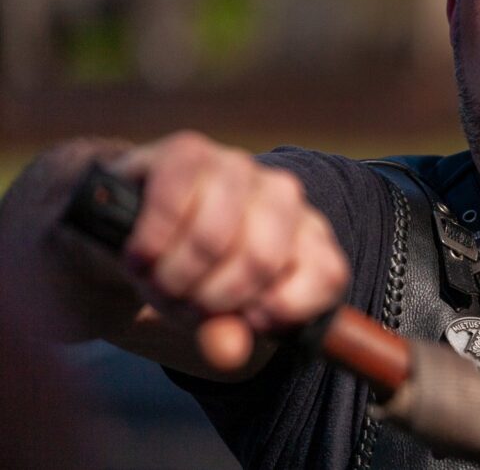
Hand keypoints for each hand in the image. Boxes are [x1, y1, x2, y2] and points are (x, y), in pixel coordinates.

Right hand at [110, 130, 348, 370]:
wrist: (129, 231)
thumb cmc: (188, 275)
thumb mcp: (214, 315)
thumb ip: (229, 333)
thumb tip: (229, 351)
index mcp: (308, 237)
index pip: (326, 274)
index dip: (283, 310)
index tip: (247, 322)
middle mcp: (282, 196)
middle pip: (262, 259)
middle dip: (212, 297)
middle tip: (184, 304)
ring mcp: (238, 168)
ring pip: (215, 234)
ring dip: (174, 273)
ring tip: (157, 280)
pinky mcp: (189, 151)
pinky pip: (175, 199)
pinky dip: (151, 240)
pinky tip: (140, 255)